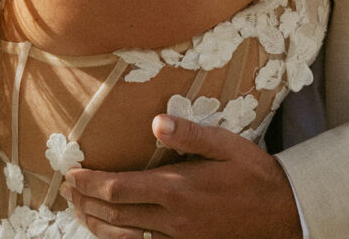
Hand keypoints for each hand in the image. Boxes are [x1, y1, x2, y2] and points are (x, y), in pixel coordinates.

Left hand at [63, 114, 302, 238]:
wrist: (282, 215)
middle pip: (114, 216)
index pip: (119, 189)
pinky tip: (112, 231)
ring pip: (124, 237)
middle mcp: (171, 219)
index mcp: (177, 189)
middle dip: (85, 203)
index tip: (71, 174)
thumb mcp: (226, 145)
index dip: (90, 184)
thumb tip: (155, 122)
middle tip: (66, 190)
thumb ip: (190, 134)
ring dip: (96, 225)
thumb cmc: (253, 174)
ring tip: (80, 210)